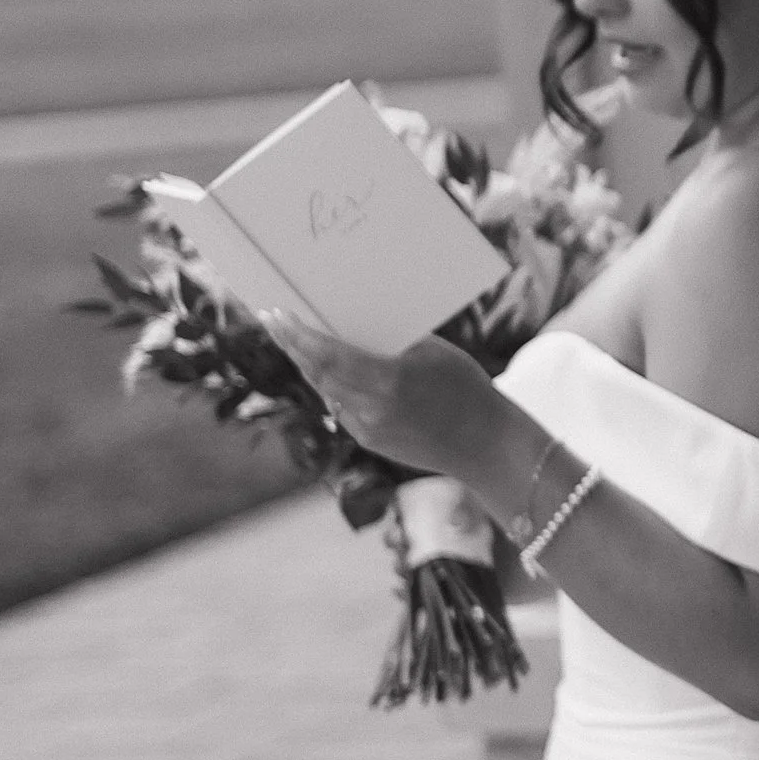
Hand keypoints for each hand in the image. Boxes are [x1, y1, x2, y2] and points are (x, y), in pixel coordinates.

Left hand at [265, 318, 503, 483]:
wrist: (485, 444)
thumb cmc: (467, 388)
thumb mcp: (433, 353)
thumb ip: (391, 343)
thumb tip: (354, 326)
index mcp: (389, 380)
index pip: (329, 355)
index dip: (298, 336)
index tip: (278, 315)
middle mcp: (372, 409)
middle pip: (317, 374)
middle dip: (292, 346)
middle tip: (273, 323)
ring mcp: (368, 429)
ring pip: (325, 391)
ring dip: (308, 366)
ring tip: (295, 342)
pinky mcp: (371, 441)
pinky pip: (342, 408)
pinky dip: (331, 387)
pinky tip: (326, 371)